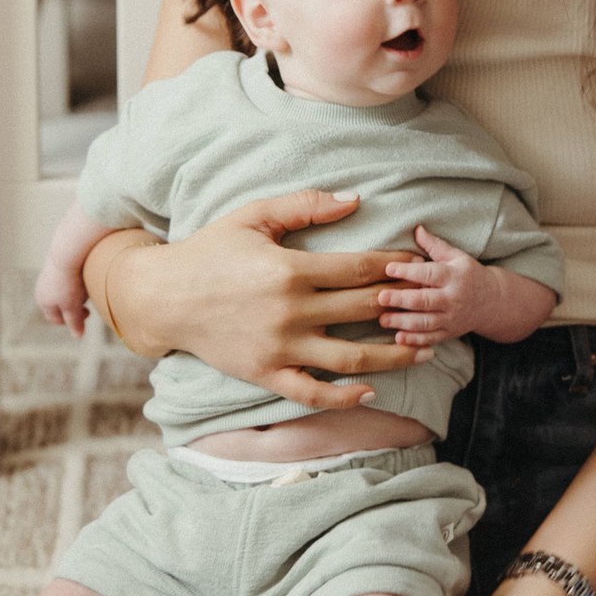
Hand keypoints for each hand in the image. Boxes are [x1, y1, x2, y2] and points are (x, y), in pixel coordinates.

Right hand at [35, 257, 88, 337]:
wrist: (68, 253)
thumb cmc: (70, 282)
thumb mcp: (73, 306)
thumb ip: (75, 322)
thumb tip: (77, 336)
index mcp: (43, 301)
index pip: (55, 319)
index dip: (71, 321)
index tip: (86, 313)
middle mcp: (42, 289)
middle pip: (59, 306)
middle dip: (73, 307)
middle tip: (86, 303)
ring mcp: (47, 276)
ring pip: (62, 293)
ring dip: (74, 295)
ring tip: (85, 288)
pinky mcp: (55, 264)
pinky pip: (65, 279)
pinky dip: (75, 282)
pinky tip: (84, 276)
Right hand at [93, 191, 434, 408]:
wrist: (164, 297)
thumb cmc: (210, 250)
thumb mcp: (254, 216)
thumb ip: (305, 205)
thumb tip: (356, 199)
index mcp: (291, 268)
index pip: (361, 268)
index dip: (397, 265)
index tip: (419, 265)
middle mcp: (291, 311)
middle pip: (365, 311)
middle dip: (404, 306)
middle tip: (431, 304)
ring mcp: (280, 347)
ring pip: (351, 359)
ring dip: (394, 356)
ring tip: (424, 350)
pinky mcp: (266, 374)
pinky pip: (312, 393)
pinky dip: (345, 397)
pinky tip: (371, 390)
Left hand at [377, 225, 495, 344]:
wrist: (493, 302)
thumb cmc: (469, 275)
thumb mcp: (456, 256)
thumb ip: (434, 245)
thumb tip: (416, 228)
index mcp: (454, 276)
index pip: (429, 273)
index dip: (408, 270)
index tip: (388, 268)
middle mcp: (454, 298)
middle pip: (425, 300)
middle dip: (401, 300)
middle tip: (380, 297)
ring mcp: (452, 318)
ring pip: (426, 323)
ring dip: (403, 322)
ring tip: (382, 319)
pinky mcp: (450, 333)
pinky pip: (431, 338)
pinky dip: (415, 341)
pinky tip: (398, 338)